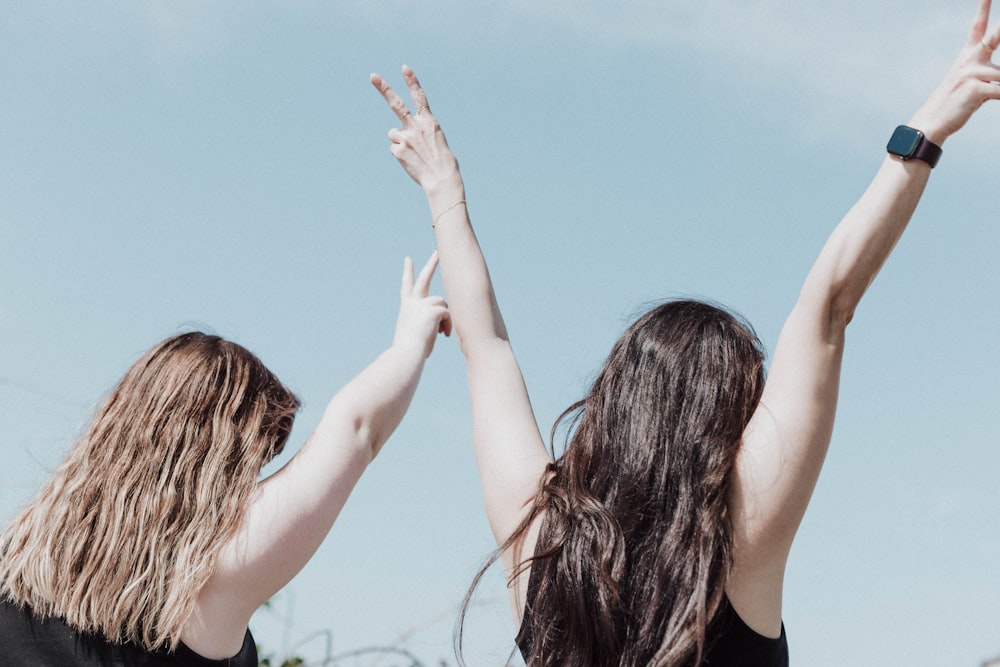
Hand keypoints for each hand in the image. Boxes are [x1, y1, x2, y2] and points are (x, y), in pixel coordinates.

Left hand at [371, 66, 463, 197]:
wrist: (442, 179)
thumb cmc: (443, 162)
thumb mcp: (436, 141)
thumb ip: (419, 133)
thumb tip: (400, 138)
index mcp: (430, 122)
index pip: (420, 98)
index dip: (412, 82)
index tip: (404, 68)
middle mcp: (416, 126)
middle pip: (397, 104)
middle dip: (384, 89)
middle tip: (372, 76)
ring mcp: (406, 137)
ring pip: (393, 134)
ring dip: (399, 141)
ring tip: (413, 153)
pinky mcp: (398, 150)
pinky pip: (394, 148)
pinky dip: (400, 154)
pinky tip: (411, 160)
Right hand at [394, 252, 451, 357]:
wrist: (407, 352)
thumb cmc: (411, 349)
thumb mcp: (416, 333)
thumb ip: (427, 324)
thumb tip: (442, 325)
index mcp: (406, 307)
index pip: (407, 286)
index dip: (408, 272)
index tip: (408, 259)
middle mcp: (412, 302)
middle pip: (423, 278)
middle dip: (431, 264)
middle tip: (437, 253)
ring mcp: (422, 304)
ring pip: (443, 303)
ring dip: (445, 318)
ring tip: (440, 333)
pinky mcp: (433, 309)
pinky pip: (448, 314)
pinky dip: (448, 325)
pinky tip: (442, 335)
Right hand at [911, 0, 999, 143]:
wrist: (932, 123)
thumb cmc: (954, 102)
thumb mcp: (971, 81)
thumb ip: (991, 71)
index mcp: (968, 54)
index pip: (978, 25)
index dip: (983, 6)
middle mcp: (970, 59)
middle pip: (995, 35)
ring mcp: (972, 73)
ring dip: (998, 87)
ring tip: (984, 95)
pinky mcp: (975, 88)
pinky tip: (989, 100)